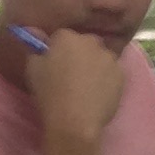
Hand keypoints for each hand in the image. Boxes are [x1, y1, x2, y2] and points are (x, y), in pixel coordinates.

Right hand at [24, 28, 124, 154]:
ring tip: (87, 86)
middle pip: (84, 44)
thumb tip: (34, 33)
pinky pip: (112, 72)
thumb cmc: (49, 93)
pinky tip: (98, 93)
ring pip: (101, 57)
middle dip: (79, 55)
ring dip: (95, 65)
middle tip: (72, 75)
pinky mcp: (122, 74)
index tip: (55, 64)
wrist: (75, 121)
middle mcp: (91, 42)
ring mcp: (109, 58)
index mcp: (66, 37)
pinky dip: (107, 79)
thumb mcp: (33, 69)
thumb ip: (35, 49)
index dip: (58, 51)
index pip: (61, 37)